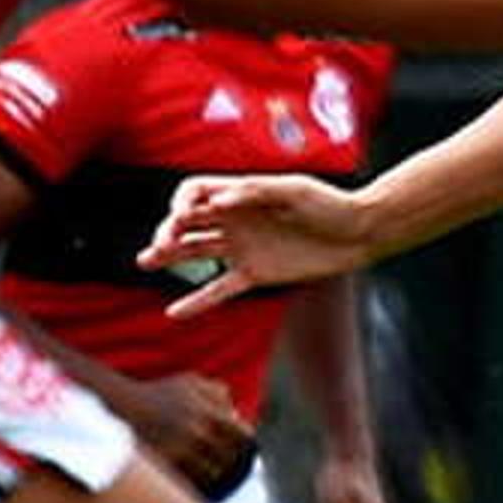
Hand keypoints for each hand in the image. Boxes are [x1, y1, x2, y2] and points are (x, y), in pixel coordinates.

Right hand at [120, 371, 256, 490]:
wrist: (121, 405)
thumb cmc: (158, 393)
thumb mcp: (189, 383)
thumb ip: (217, 391)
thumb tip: (236, 414)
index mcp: (207, 412)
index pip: (242, 435)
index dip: (247, 443)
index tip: (243, 446)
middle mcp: (196, 431)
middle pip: (230, 456)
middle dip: (232, 458)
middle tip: (229, 460)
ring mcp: (182, 449)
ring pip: (213, 472)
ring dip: (216, 472)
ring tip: (213, 470)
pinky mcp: (167, 463)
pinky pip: (193, 479)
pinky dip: (199, 481)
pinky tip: (198, 477)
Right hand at [142, 175, 374, 316]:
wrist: (357, 234)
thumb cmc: (329, 204)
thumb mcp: (294, 190)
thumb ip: (255, 191)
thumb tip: (216, 203)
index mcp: (240, 194)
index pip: (195, 192)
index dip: (182, 201)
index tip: (183, 215)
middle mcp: (235, 219)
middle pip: (188, 222)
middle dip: (169, 231)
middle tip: (159, 247)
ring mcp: (243, 248)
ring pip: (196, 251)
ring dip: (169, 256)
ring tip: (145, 261)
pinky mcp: (255, 275)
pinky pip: (219, 289)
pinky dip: (198, 301)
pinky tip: (174, 312)